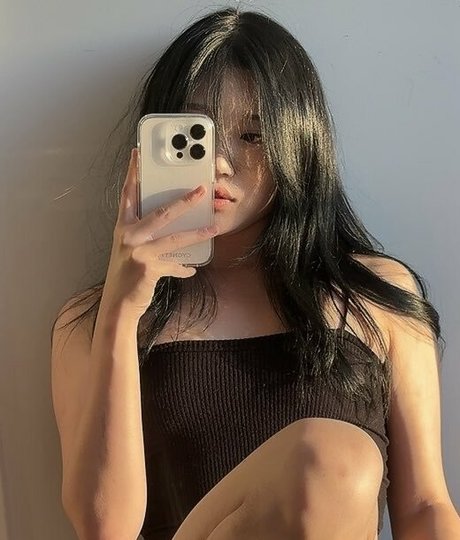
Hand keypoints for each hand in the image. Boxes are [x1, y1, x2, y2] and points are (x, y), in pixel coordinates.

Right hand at [99, 148, 217, 320]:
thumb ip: (146, 236)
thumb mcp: (130, 250)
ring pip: (175, 237)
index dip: (133, 173)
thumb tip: (171, 226)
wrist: (118, 304)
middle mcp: (129, 236)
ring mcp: (139, 252)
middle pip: (161, 212)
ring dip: (198, 233)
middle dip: (184, 201)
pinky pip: (176, 264)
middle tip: (202, 190)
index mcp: (123, 228)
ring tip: (214, 227)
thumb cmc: (125, 275)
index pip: (128, 194)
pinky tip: (191, 269)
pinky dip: (184, 267)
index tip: (138, 154)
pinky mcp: (150, 268)